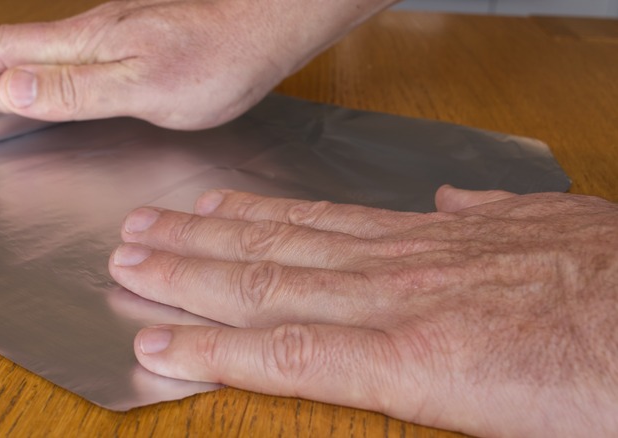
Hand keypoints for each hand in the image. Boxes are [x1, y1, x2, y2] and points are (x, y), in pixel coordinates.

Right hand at [0, 0, 395, 128]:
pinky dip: (45, 67)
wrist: (266, 28)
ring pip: (44, 47)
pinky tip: (55, 83)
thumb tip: (8, 89)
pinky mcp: (137, 36)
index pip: (4, 51)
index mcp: (87, 43)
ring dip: (7, 67)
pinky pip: (73, 51)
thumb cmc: (217, 60)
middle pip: (15, 44)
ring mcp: (115, 30)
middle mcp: (94, 30)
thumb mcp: (145, 87)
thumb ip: (78, 90)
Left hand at [108, 186, 617, 436]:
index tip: (206, 209)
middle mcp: (391, 264)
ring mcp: (390, 308)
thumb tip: (450, 203)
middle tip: (137, 230)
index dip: (252, 216)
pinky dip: (219, 351)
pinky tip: (166, 347)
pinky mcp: (402, 364)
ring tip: (133, 264)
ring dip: (188, 277)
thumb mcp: (546, 222)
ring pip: (263, 286)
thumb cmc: (611, 283)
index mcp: (424, 240)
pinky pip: (289, 355)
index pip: (317, 222)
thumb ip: (484, 214)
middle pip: (272, 246)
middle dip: (195, 240)